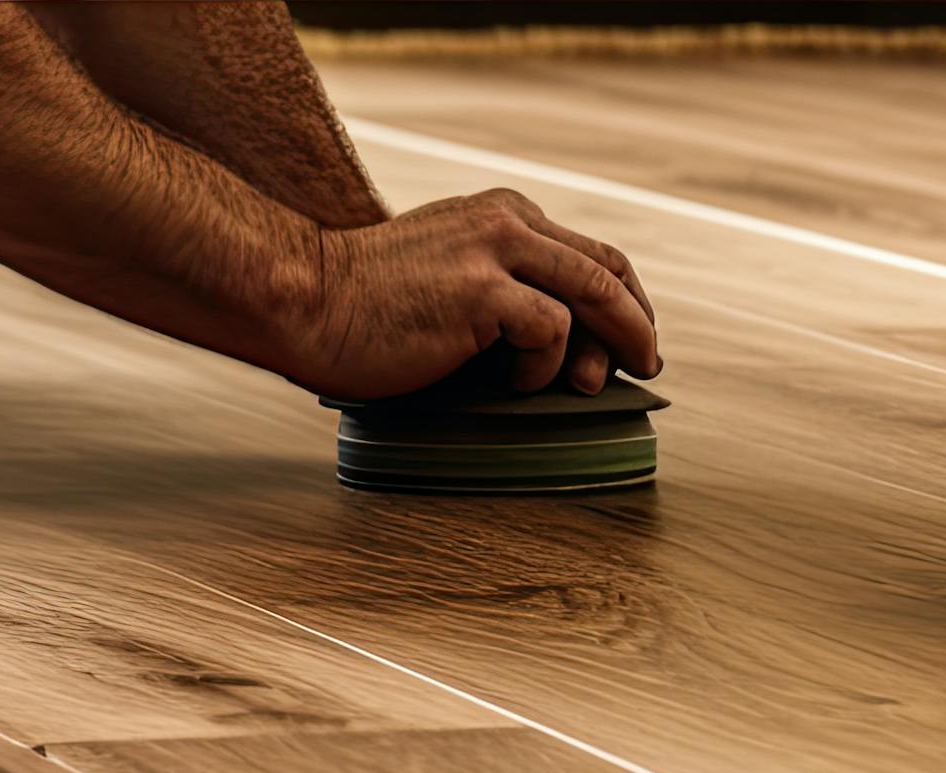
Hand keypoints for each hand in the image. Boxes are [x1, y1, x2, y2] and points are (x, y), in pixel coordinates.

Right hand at [276, 188, 661, 400]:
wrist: (302, 300)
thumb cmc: (364, 305)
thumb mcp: (446, 275)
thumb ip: (500, 288)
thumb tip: (561, 343)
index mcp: (501, 215)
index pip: (591, 251)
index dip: (626, 299)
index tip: (632, 340)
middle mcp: (506, 222)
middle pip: (607, 268)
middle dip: (637, 323)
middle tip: (642, 365)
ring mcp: (494, 253)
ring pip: (595, 292)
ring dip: (607, 345)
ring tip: (588, 384)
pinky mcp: (481, 292)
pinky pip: (551, 328)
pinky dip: (545, 364)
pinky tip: (514, 384)